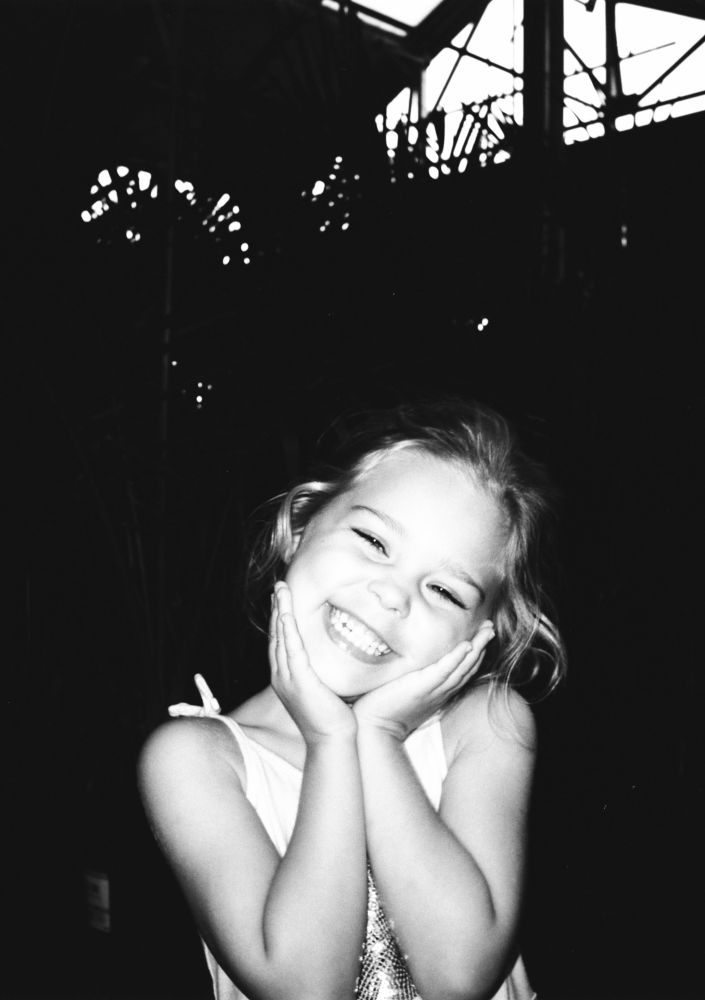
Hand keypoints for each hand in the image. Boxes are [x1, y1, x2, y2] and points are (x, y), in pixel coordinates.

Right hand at [269, 582, 356, 745]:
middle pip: (276, 635)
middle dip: (277, 609)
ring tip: (281, 590)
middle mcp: (281, 677)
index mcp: (285, 679)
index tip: (283, 600)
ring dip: (280, 611)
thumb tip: (336, 657)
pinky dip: (287, 629)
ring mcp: (287, 678)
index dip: (280, 619)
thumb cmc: (333, 719)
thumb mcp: (325, 690)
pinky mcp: (298, 680)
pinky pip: (290, 649)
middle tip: (279, 587)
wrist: (332, 741)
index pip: (280, 643)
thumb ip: (323, 672)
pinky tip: (286, 613)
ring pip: (280, 637)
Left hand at [352, 622, 494, 740]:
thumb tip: (414, 663)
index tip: (483, 636)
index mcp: (439, 691)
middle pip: (468, 666)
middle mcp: (441, 691)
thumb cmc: (386, 708)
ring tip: (487, 631)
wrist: (374, 726)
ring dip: (476, 648)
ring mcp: (433, 689)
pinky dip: (456, 658)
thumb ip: (414, 678)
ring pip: (461, 667)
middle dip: (482, 646)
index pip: (463, 670)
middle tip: (491, 628)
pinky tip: (466, 645)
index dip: (475, 653)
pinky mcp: (422, 687)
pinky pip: (444, 671)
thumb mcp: (406, 691)